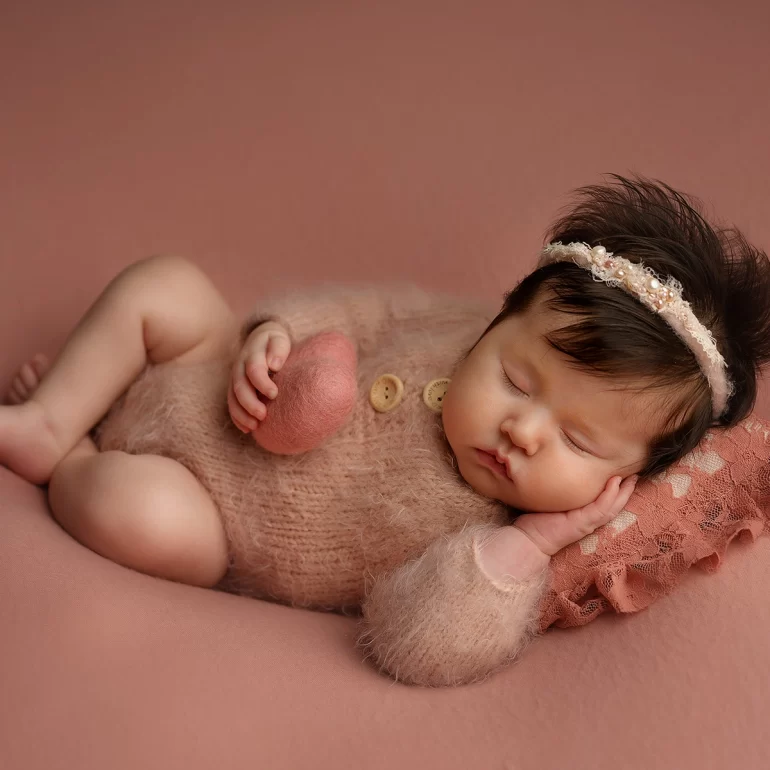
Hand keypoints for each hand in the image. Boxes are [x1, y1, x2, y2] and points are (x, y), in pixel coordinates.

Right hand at [228, 321, 290, 432]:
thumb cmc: (274, 341)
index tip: (274, 394)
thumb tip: (274, 364)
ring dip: (241, 414)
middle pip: (240, 386)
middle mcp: (239, 367)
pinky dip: (237, 417)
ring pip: (232, 398)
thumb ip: (278, 349)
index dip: (262, 383)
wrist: (260, 339)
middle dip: (249, 403)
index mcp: (252, 354)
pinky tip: (247, 429)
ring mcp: (234, 378)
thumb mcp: (279, 338)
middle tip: (263, 415)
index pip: (254, 369)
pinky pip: (232, 404)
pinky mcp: (234, 388)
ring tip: (254, 426)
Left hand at [512, 474, 638, 556]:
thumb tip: (559, 471)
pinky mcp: (581, 523)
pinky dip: (609, 496)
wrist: (527, 539)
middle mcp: (589, 521)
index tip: (625, 476)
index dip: (618, 492)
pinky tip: (615, 483)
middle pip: (614, 506)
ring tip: (632, 478)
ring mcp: (586, 523)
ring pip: (611, 507)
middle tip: (637, 475)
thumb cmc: (537, 520)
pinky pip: (600, 508)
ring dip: (623, 493)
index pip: (606, 504)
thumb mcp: (554, 503)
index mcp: (584, 516)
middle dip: (626, 491)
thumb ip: (562, 493)